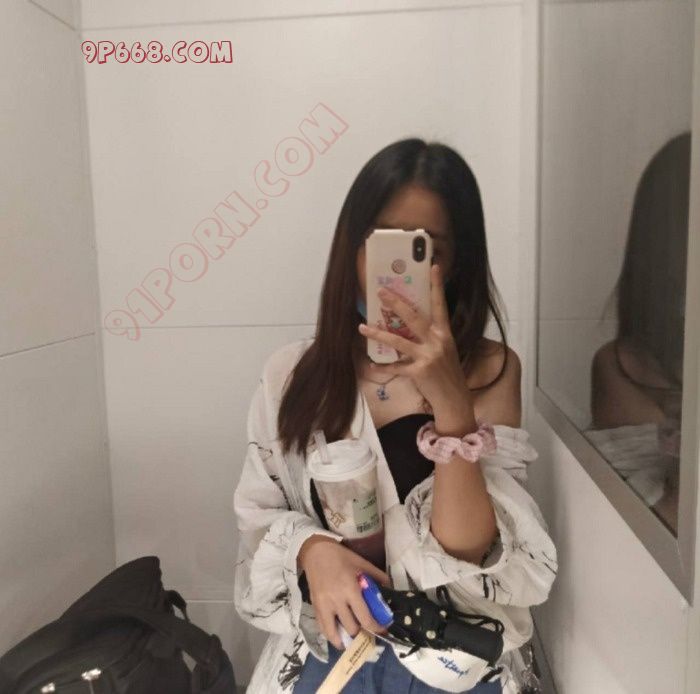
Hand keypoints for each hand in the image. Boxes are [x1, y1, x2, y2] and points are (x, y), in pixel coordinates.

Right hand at [298, 535, 391, 649]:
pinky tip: (338, 637)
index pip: (365, 617)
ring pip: (334, 633)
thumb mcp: (362, 563)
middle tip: (369, 633)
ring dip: (346, 639)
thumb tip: (390, 589)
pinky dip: (331, 636)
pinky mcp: (314, 607)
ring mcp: (323, 605)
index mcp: (350, 589)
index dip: (375, 628)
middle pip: (352, 628)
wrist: (316, 552)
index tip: (382, 630)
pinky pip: (322, 628)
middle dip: (362, 633)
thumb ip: (377, 576)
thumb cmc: (341, 556)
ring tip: (354, 641)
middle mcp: (336, 601)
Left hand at [358, 263, 471, 414]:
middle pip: (413, 317)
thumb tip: (409, 324)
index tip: (433, 267)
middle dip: (395, 303)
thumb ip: (431, 337)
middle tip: (380, 292)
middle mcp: (437, 341)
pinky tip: (371, 365)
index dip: (437, 285)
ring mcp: (428, 356)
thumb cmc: (448, 374)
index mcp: (445, 333)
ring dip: (377, 334)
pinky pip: (395, 367)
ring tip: (362, 327)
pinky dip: (382, 367)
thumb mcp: (445, 350)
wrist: (455, 400)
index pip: (440, 304)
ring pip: (398, 341)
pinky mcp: (419, 372)